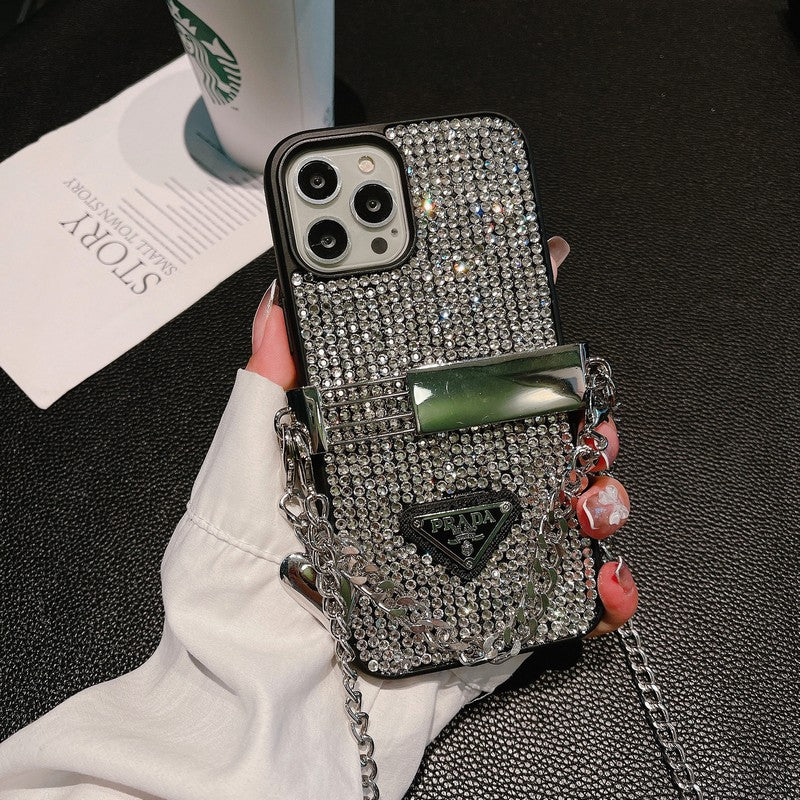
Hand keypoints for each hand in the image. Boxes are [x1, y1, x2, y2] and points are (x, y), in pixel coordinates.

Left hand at [246, 236, 637, 636]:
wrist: (253, 715)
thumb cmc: (232, 595)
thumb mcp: (241, 477)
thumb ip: (262, 392)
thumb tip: (275, 304)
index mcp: (388, 463)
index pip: (460, 394)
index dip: (509, 355)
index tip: (543, 318)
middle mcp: (434, 504)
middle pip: (529, 445)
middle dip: (573, 420)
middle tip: (584, 414)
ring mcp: (470, 562)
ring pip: (560, 511)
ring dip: (600, 492)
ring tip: (594, 496)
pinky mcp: (492, 622)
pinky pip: (562, 600)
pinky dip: (603, 586)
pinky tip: (604, 577)